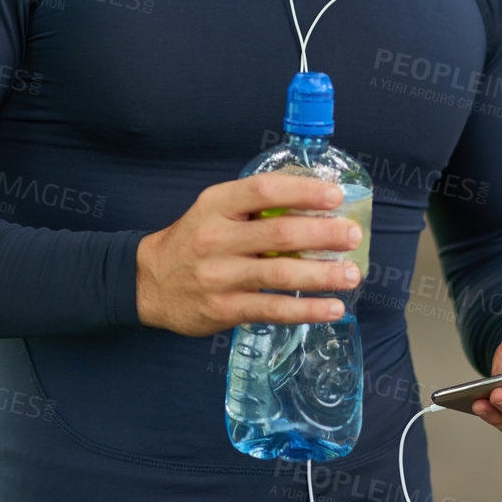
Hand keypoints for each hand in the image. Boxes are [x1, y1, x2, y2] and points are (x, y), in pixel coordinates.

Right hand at [134, 173, 363, 335]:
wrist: (149, 282)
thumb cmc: (194, 240)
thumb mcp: (214, 210)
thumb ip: (254, 204)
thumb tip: (313, 199)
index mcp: (216, 205)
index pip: (264, 191)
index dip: (303, 191)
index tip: (336, 196)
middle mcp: (216, 238)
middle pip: (279, 234)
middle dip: (323, 235)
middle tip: (353, 235)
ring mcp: (219, 276)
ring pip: (280, 275)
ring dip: (322, 275)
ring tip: (352, 274)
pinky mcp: (224, 309)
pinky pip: (273, 309)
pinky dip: (306, 310)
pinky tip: (332, 308)